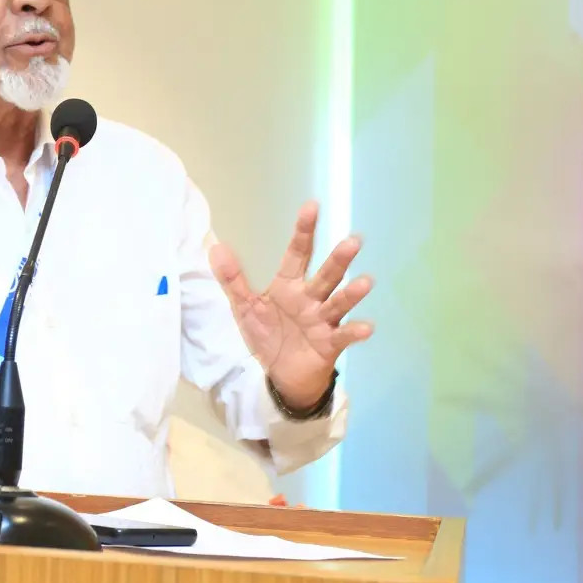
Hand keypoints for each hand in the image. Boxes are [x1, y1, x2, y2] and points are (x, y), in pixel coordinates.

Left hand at [209, 201, 373, 409]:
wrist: (280, 375)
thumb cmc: (268, 335)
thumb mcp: (245, 307)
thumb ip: (232, 279)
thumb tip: (216, 247)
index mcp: (289, 285)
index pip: (298, 253)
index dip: (304, 231)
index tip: (312, 207)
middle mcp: (310, 298)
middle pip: (326, 275)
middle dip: (338, 260)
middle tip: (353, 241)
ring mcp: (322, 320)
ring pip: (338, 302)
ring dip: (351, 294)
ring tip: (365, 282)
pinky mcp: (329, 343)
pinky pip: (344, 336)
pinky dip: (355, 332)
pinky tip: (366, 327)